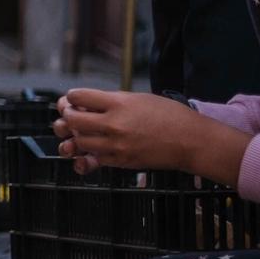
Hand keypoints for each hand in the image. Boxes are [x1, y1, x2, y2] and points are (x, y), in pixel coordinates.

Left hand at [53, 89, 202, 173]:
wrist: (191, 141)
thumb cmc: (169, 116)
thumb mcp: (139, 98)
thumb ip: (112, 100)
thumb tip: (88, 103)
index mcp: (119, 103)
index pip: (78, 96)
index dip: (72, 97)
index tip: (74, 99)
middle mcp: (114, 123)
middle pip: (73, 119)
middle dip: (67, 116)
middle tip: (71, 115)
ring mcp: (116, 145)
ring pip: (78, 141)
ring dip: (75, 136)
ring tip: (81, 132)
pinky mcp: (120, 162)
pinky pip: (93, 159)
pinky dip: (87, 155)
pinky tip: (91, 150)